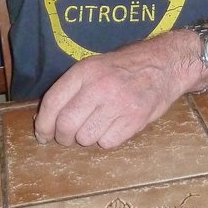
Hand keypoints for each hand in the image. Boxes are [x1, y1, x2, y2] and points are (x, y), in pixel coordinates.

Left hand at [33, 39, 190, 148]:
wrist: (165, 64)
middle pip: (66, 126)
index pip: (53, 102)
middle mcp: (99, 87)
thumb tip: (45, 120)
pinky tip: (113, 126)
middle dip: (63, 137)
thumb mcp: (95, 66)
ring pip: (85, 138)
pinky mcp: (134, 120)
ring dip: (86, 138)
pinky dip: (106, 140)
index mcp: (85, 71)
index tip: (43, 135)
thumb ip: (71, 88)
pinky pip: (107, 143)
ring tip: (96, 126)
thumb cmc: (125, 67)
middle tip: (68, 137)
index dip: (43, 124)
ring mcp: (117, 104)